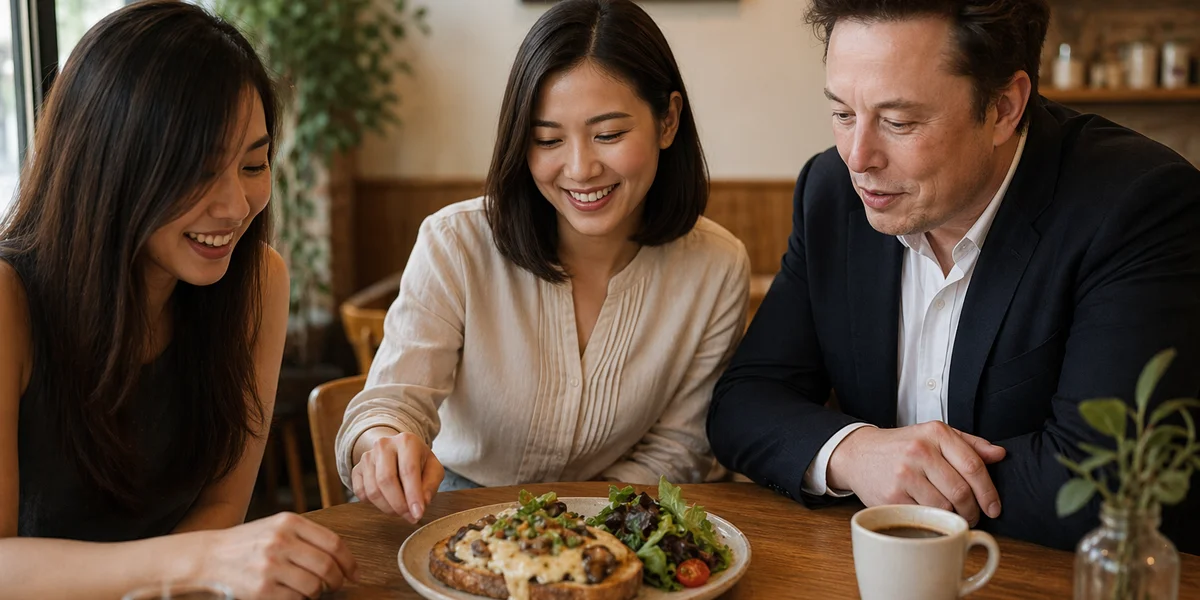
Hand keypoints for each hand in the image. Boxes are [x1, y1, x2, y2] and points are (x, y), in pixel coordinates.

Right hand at [195, 512, 357, 599]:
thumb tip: (343, 559)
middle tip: (336, 585)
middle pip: (327, 566)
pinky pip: (296, 599)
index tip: (354, 573)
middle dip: (337, 580)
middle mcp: (280, 541)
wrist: (210, 557)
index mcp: (289, 522)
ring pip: (314, 586)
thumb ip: (308, 537)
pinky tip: (293, 594)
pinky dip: (301, 599)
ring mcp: (270, 566)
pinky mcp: (261, 589)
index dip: (349, 562)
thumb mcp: (278, 528)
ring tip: (311, 589)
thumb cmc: (250, 543)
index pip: (334, 543)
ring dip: (318, 592)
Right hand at [352, 430, 443, 522]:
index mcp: (406, 441)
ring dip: (388, 508)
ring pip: (373, 490)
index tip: (418, 514)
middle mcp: (384, 445)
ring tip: (401, 511)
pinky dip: (373, 504)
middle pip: (386, 480)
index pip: (408, 470)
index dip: (413, 495)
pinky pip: (361, 493)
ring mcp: (367, 457)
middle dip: (399, 505)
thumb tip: (422, 503)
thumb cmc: (418, 461)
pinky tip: (387, 501)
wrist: (396, 450)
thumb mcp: (433, 469)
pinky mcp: (356, 469)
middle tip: (410, 517)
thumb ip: (431, 485)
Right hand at [827, 422, 1006, 525]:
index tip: (994, 507)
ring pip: (945, 506)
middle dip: (973, 510)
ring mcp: (904, 474)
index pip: (973, 466)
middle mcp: (920, 450)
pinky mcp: (892, 495)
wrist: (858, 454)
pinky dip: (932, 519)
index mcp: (935, 433)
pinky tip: (930, 514)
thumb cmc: (901, 446)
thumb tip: (1000, 454)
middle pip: (962, 491)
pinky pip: (924, 514)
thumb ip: (969, 444)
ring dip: (953, 516)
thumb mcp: (933, 436)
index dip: (989, 492)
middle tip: (973, 516)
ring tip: (951, 514)